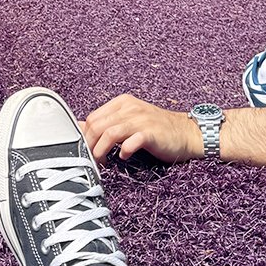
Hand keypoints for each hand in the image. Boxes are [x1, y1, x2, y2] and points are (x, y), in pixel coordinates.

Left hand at [82, 94, 203, 163]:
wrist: (186, 133)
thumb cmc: (156, 129)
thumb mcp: (128, 121)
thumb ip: (106, 122)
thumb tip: (79, 126)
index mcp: (122, 103)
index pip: (93, 117)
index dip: (85, 136)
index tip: (84, 151)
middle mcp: (130, 108)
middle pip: (97, 125)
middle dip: (89, 145)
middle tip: (90, 160)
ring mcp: (141, 119)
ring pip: (109, 133)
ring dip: (101, 151)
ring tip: (102, 162)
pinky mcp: (151, 133)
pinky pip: (131, 142)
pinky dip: (124, 151)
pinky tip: (124, 157)